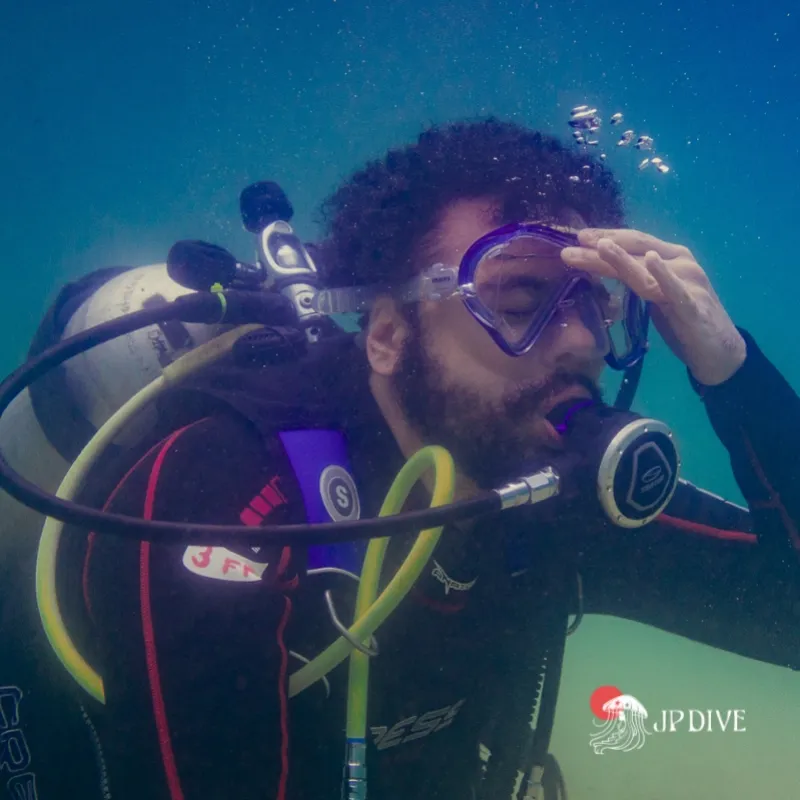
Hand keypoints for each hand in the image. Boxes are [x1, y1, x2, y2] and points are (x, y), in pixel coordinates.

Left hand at [560, 228, 746, 385]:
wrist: (719, 350)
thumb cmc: (682, 319)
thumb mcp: (654, 294)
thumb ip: (636, 278)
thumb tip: (600, 267)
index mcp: (671, 257)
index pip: (634, 242)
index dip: (607, 237)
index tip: (579, 237)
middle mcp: (681, 263)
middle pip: (636, 251)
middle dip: (603, 246)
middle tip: (574, 244)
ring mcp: (689, 282)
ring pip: (648, 269)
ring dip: (622, 258)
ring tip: (601, 247)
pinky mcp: (694, 306)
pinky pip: (675, 290)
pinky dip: (664, 275)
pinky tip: (652, 261)